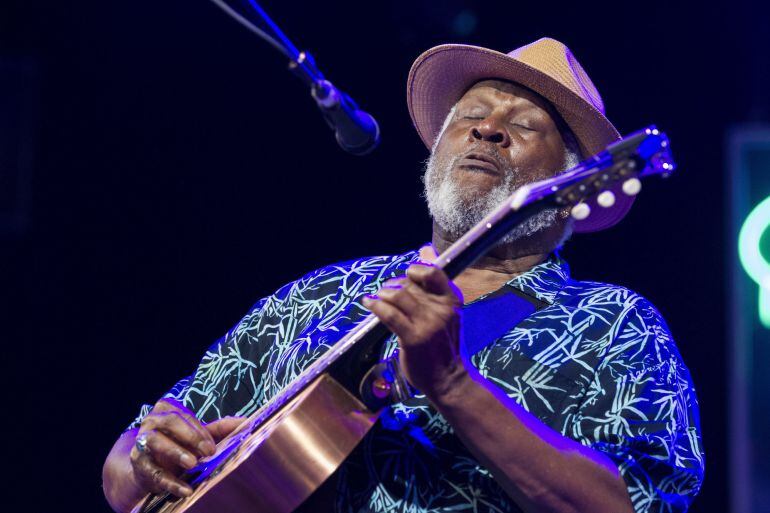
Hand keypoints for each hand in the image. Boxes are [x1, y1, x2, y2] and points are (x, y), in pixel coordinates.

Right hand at [129, 398, 242, 497]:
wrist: (151, 468)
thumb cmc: (179, 445)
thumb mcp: (198, 436)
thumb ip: (220, 428)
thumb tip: (245, 421)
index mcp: (166, 410)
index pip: (184, 415)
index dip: (199, 431)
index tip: (212, 446)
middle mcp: (151, 422)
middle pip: (169, 422)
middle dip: (191, 436)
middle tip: (208, 452)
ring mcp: (142, 443)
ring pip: (155, 442)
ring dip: (176, 452)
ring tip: (193, 464)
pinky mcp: (140, 465)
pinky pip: (154, 472)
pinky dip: (171, 482)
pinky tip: (186, 490)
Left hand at [362, 246, 465, 398]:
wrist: (448, 378)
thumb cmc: (443, 342)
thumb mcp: (445, 310)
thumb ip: (434, 284)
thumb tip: (425, 248)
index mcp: (452, 299)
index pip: (432, 271)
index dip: (415, 270)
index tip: (407, 277)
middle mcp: (441, 308)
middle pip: (409, 283)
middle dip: (394, 285)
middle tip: (388, 294)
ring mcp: (427, 323)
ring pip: (397, 294)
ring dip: (383, 293)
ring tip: (379, 298)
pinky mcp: (412, 338)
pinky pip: (389, 313)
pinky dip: (375, 305)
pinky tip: (368, 303)